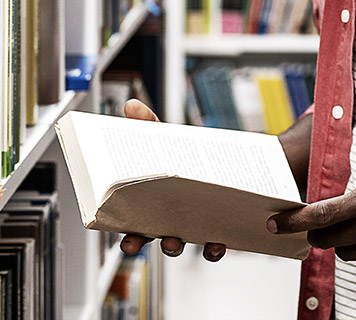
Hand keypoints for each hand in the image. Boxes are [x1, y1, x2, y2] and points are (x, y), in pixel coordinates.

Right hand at [118, 99, 227, 261]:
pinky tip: (216, 244)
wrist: (231, 159)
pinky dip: (214, 248)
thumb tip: (132, 107)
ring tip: (174, 242)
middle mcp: (175, 220)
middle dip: (147, 245)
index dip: (131, 238)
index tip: (125, 242)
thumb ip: (150, 124)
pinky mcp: (220, 228)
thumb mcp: (168, 138)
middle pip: (158, 239)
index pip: (138, 226)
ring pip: (185, 245)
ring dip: (177, 247)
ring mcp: (197, 226)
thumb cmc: (190, 155)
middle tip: (139, 246)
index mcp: (157, 204)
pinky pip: (215, 245)